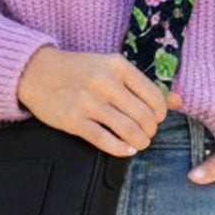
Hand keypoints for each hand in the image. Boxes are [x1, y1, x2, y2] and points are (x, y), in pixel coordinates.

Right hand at [17, 46, 184, 157]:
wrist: (37, 71)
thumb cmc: (80, 69)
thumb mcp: (111, 66)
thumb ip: (143, 84)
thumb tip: (178, 102)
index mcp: (117, 65)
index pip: (154, 96)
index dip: (160, 114)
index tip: (155, 118)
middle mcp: (104, 81)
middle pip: (143, 117)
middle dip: (150, 131)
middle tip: (147, 133)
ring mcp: (88, 102)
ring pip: (128, 131)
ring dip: (140, 142)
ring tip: (139, 142)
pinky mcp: (74, 121)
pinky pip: (106, 142)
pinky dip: (121, 149)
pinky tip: (125, 148)